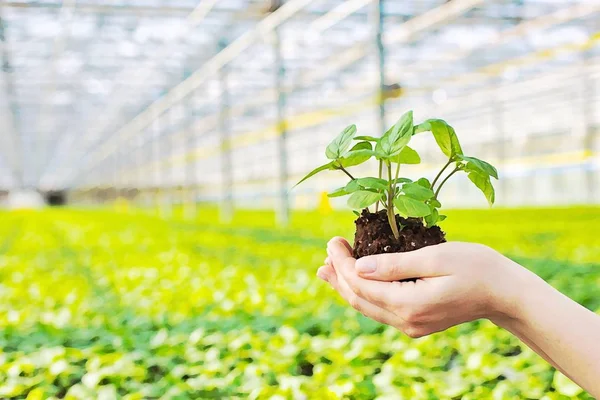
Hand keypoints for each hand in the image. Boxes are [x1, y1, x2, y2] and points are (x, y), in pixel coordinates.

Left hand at [317, 237, 527, 337]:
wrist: (505, 292)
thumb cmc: (476, 267)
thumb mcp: (434, 258)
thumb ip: (394, 265)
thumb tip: (358, 267)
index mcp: (408, 304)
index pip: (360, 284)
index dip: (341, 262)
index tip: (332, 241)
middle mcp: (406, 321)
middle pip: (358, 299)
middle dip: (338, 276)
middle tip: (324, 254)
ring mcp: (411, 325)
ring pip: (367, 306)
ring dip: (346, 287)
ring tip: (326, 270)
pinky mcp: (416, 323)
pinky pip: (380, 309)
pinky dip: (363, 293)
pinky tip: (355, 281)